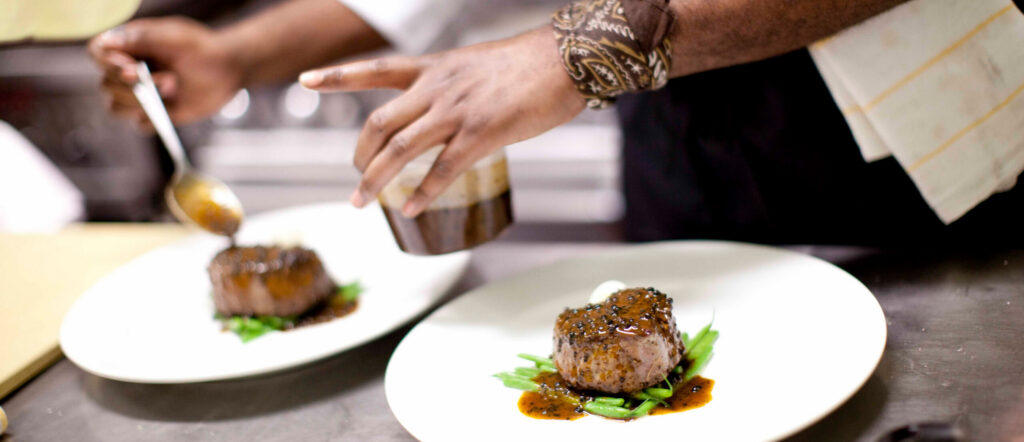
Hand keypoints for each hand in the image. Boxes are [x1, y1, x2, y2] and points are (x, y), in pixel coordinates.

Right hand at [87, 17, 242, 128]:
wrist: (228, 71)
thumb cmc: (201, 49)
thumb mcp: (174, 38)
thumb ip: (142, 39)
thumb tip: (108, 43)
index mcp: (128, 46)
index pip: (98, 54)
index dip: (108, 64)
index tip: (132, 69)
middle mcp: (127, 70)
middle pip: (106, 84)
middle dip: (135, 86)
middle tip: (169, 79)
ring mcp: (139, 94)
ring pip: (115, 107)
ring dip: (140, 104)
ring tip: (172, 89)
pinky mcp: (154, 114)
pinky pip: (140, 125)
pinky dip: (152, 121)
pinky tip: (171, 110)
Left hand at [300, 26, 584, 216]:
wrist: (565, 59)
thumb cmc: (528, 64)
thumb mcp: (475, 65)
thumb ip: (452, 87)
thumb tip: (443, 108)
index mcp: (433, 68)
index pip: (374, 70)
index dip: (337, 77)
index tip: (306, 81)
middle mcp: (436, 88)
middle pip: (379, 123)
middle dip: (360, 155)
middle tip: (355, 179)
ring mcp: (456, 111)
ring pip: (400, 149)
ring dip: (375, 180)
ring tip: (362, 202)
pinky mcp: (481, 133)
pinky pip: (442, 169)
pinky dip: (423, 193)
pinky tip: (412, 210)